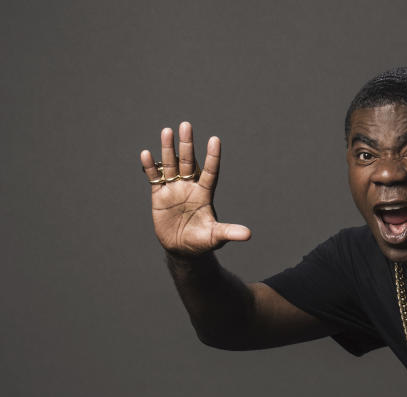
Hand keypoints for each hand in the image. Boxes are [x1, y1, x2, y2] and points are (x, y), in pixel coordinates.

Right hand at [140, 122, 250, 255]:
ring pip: (171, 165)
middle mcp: (190, 187)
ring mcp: (174, 190)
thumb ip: (229, 232)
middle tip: (186, 125)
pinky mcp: (159, 196)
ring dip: (168, 149)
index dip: (212, 157)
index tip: (215, 139)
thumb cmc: (202, 242)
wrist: (182, 249)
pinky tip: (146, 154)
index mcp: (205, 194)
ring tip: (167, 131)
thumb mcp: (216, 237)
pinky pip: (154, 178)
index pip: (210, 172)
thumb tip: (248, 235)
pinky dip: (150, 167)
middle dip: (187, 144)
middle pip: (189, 162)